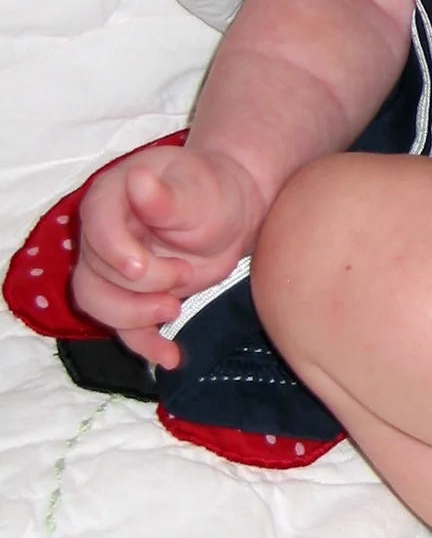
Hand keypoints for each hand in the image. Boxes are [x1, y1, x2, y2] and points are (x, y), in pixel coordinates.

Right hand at [73, 146, 263, 369]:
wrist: (231, 215)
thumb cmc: (211, 193)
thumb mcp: (197, 192)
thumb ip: (166, 197)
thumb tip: (138, 181)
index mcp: (111, 197)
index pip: (95, 226)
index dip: (113, 252)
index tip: (139, 268)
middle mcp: (101, 234)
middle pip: (95, 273)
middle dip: (139, 284)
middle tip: (184, 275)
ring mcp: (111, 268)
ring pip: (99, 304)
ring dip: (134, 317)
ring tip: (175, 309)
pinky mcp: (131, 296)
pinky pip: (125, 327)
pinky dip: (145, 345)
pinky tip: (170, 357)